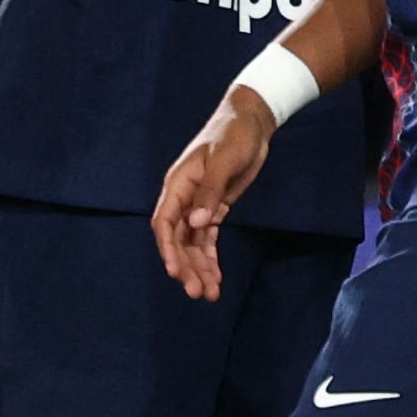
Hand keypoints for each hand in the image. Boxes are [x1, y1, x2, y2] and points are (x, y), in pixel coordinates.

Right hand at [150, 89, 275, 300]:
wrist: (251, 122)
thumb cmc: (234, 135)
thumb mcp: (224, 160)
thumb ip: (210, 191)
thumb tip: (196, 223)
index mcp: (178, 185)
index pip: (164, 223)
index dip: (168, 249)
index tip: (175, 272)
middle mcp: (184, 198)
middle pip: (178, 240)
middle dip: (186, 267)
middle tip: (197, 292)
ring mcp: (198, 205)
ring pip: (193, 245)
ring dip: (199, 269)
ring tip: (208, 295)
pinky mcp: (214, 208)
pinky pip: (207, 240)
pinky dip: (210, 259)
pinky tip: (215, 279)